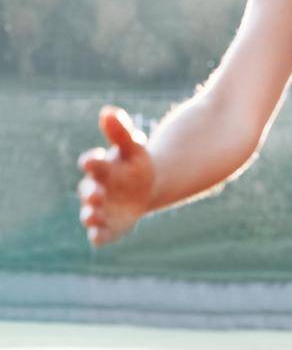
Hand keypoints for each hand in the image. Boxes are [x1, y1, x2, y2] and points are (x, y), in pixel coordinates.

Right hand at [77, 106, 155, 246]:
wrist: (145, 187)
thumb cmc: (134, 164)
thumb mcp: (133, 147)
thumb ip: (121, 131)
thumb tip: (109, 111)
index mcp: (100, 167)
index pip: (92, 163)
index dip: (92, 161)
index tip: (93, 160)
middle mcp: (95, 188)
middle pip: (88, 191)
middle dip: (91, 193)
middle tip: (96, 194)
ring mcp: (100, 208)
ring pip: (90, 214)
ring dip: (90, 216)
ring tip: (92, 217)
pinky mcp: (107, 226)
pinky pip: (99, 233)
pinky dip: (97, 236)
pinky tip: (98, 238)